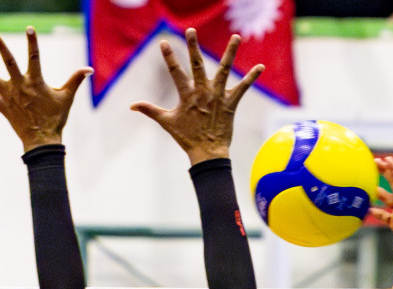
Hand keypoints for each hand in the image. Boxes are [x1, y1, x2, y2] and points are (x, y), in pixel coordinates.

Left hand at [0, 27, 90, 151]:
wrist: (42, 140)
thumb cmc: (56, 118)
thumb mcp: (66, 97)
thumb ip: (75, 80)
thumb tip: (89, 69)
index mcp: (35, 82)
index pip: (34, 57)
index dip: (33, 42)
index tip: (29, 28)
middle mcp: (19, 86)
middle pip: (8, 63)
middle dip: (1, 48)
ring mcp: (8, 95)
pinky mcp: (1, 106)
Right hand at [131, 29, 261, 164]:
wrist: (208, 153)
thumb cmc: (186, 138)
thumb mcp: (167, 122)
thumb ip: (150, 110)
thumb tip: (131, 105)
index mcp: (187, 95)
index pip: (175, 72)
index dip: (169, 57)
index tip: (163, 42)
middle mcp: (203, 92)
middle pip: (197, 65)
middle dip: (193, 47)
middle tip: (191, 30)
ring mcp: (218, 96)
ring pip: (225, 70)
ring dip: (230, 53)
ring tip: (236, 37)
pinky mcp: (231, 103)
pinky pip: (243, 87)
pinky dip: (252, 77)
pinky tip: (261, 66)